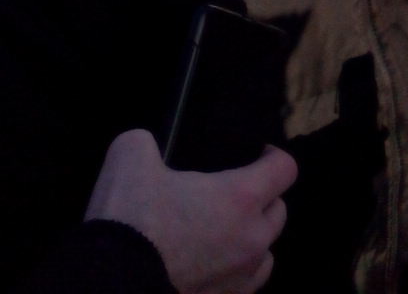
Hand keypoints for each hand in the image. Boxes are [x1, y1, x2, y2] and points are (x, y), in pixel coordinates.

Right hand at [85, 129, 296, 293]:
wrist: (108, 282)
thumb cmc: (129, 215)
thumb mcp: (132, 153)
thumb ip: (150, 143)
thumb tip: (148, 149)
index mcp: (241, 197)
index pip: (285, 169)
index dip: (274, 156)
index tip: (259, 153)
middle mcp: (251, 239)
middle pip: (279, 213)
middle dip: (264, 198)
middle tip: (235, 193)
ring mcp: (239, 279)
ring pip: (266, 254)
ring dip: (253, 240)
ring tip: (226, 233)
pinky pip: (243, 287)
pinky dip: (235, 273)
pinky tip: (212, 266)